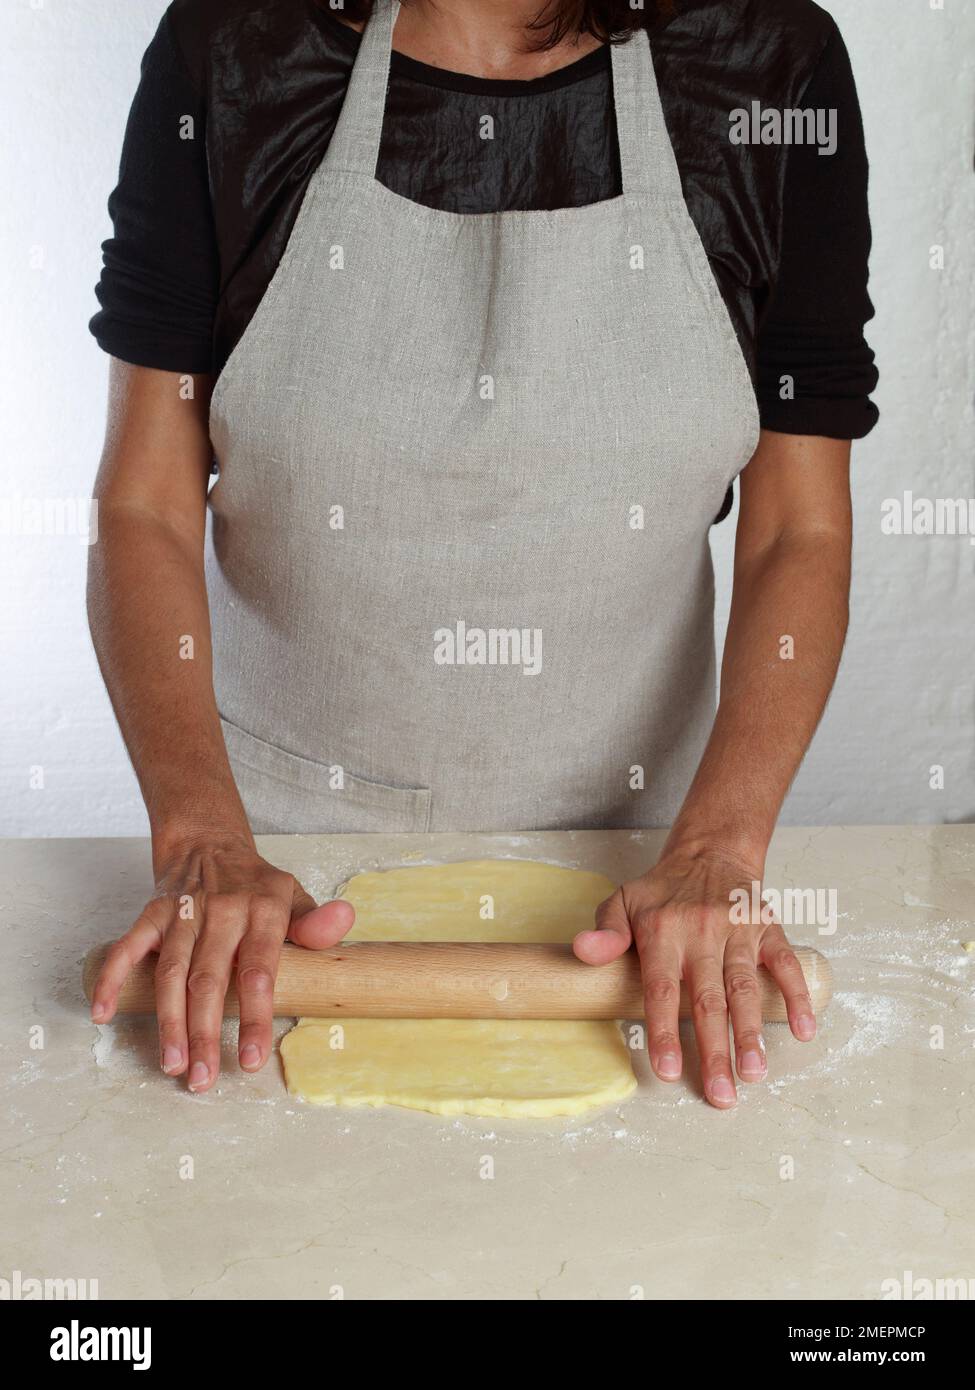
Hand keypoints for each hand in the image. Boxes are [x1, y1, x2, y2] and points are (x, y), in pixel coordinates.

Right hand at [89, 834, 353, 1091]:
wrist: (209, 841)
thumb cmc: (256, 884)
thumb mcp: (293, 896)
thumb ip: (315, 921)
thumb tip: (345, 919)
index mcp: (263, 909)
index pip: (259, 969)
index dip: (257, 1016)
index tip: (254, 1059)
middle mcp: (222, 910)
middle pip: (210, 980)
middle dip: (205, 1033)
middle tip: (204, 1079)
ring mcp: (184, 912)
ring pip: (172, 973)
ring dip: (168, 1021)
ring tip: (173, 1064)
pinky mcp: (153, 913)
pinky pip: (130, 947)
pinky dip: (114, 977)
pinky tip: (104, 1012)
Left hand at [572, 846, 815, 1108]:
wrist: (710, 853)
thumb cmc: (661, 890)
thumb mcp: (621, 901)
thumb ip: (606, 931)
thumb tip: (584, 951)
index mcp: (663, 931)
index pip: (663, 989)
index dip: (665, 1031)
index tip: (668, 1071)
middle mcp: (702, 932)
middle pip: (708, 999)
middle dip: (715, 1050)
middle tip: (722, 1095)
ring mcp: (738, 931)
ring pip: (746, 988)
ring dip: (751, 1034)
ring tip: (754, 1074)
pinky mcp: (768, 927)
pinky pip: (785, 963)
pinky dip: (797, 996)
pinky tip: (804, 1029)